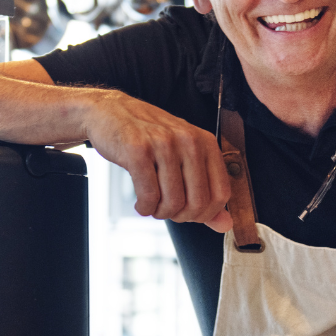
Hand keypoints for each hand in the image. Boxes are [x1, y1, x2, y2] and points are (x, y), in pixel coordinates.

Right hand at [81, 91, 234, 232]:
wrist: (110, 110)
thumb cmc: (149, 136)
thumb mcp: (183, 157)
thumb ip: (206, 192)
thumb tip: (225, 225)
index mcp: (204, 141)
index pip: (221, 194)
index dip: (206, 213)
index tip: (190, 212)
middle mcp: (187, 139)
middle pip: (197, 203)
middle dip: (180, 216)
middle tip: (167, 209)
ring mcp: (162, 143)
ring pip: (173, 202)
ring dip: (160, 212)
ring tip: (152, 204)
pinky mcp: (137, 150)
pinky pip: (149, 196)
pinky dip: (144, 207)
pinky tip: (141, 202)